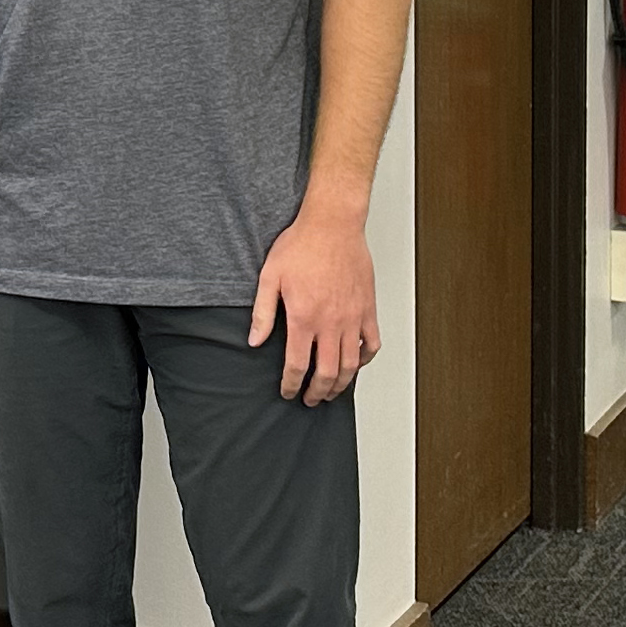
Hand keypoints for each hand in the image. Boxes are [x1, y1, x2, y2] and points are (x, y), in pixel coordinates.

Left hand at [249, 209, 379, 404]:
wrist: (332, 225)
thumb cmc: (300, 246)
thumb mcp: (269, 277)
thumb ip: (262, 313)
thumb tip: (254, 341)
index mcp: (304, 318)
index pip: (297, 365)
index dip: (291, 384)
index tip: (287, 392)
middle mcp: (331, 324)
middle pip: (326, 372)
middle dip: (317, 393)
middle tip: (311, 400)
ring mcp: (353, 318)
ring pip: (351, 364)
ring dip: (341, 383)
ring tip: (331, 391)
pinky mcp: (368, 309)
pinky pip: (372, 343)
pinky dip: (365, 359)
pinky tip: (355, 364)